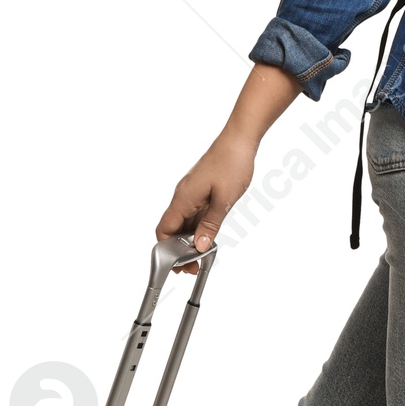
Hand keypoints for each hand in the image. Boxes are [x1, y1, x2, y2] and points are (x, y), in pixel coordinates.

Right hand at [157, 129, 256, 270]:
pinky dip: (198, 228)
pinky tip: (207, 237)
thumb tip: (199, 247)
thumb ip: (210, 226)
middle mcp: (183, 196)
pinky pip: (194, 214)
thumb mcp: (224, 201)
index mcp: (183, 198)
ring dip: (190, 240)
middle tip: (193, 266)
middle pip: (172, 229)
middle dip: (179, 250)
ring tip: (202, 256)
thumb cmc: (231, 163)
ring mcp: (191, 193)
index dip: (168, 251)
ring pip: (184, 222)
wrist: (240, 139)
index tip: (179, 265)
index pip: (164, 230)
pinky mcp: (200, 190)